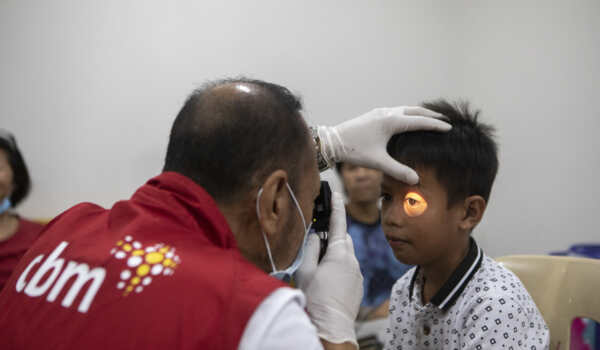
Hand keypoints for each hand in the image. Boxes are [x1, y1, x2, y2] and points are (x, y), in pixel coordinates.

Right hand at [296, 192, 362, 346]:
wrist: (331, 326)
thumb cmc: (315, 298)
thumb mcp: (305, 270)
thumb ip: (310, 248)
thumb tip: (315, 235)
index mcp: (339, 253)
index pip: (339, 223)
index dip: (336, 206)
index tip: (336, 193)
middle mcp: (352, 260)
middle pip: (343, 239)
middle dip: (332, 238)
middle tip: (316, 248)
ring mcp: (357, 274)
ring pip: (346, 256)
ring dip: (335, 256)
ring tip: (320, 272)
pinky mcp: (358, 285)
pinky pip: (349, 270)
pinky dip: (340, 270)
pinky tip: (328, 284)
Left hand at [318, 106, 449, 183]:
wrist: (332, 142)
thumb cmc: (354, 151)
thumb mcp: (378, 162)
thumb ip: (398, 170)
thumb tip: (416, 180)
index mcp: (391, 121)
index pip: (420, 121)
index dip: (436, 125)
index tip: (450, 127)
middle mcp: (387, 113)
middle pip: (415, 110)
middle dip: (431, 115)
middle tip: (445, 120)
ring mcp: (380, 112)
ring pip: (405, 109)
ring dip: (419, 112)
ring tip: (430, 118)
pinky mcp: (374, 115)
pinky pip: (396, 111)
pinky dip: (407, 113)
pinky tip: (407, 120)